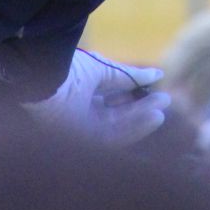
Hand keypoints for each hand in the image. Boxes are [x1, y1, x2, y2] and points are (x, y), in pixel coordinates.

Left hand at [23, 49, 169, 146]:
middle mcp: (78, 112)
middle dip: (140, 108)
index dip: (133, 93)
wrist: (44, 76)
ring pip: (116, 127)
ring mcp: (79, 128)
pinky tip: (153, 117)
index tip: (156, 86)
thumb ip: (129, 76)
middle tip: (165, 100)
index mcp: (79, 92)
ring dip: (140, 120)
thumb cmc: (68, 67)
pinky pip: (112, 139)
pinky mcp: (81, 142)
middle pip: (116, 115)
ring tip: (162, 111)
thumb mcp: (103, 70)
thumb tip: (158, 74)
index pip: (111, 98)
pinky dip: (134, 129)